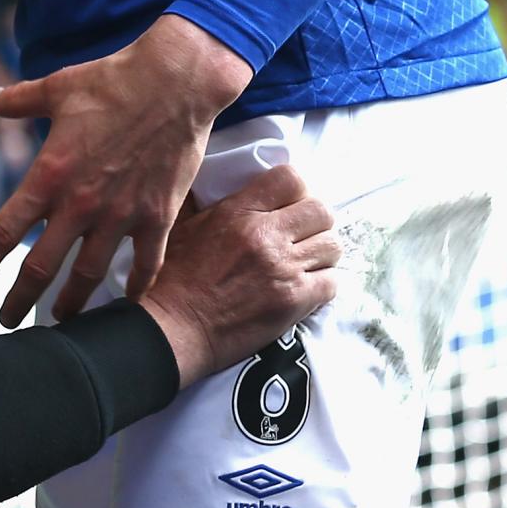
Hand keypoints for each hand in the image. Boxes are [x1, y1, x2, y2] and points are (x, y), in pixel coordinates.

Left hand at [0, 13, 252, 326]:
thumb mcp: (57, 87)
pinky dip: (136, 287)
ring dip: (71, 304)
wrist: (177, 82)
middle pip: (40, 268)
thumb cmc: (114, 81)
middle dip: (19, 301)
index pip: (2, 232)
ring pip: (89, 276)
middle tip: (6, 320)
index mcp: (49, 174)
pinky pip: (146, 265)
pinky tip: (129, 301)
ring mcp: (121, 215)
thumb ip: (19, 101)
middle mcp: (80, 203)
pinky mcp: (158, 216)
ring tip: (61, 321)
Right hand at [134, 165, 341, 386]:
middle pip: (320, 211)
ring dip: (321, 253)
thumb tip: (221, 182)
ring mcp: (284, 269)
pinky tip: (306, 287)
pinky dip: (323, 283)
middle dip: (314, 222)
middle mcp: (266, 235)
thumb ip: (209, 201)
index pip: (291, 179)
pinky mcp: (294, 301)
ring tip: (305, 262)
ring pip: (332, 246)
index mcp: (239, 211)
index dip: (295, 190)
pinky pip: (332, 282)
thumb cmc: (174, 278)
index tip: (287, 205)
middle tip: (301, 234)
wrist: (177, 328)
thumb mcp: (185, 225)